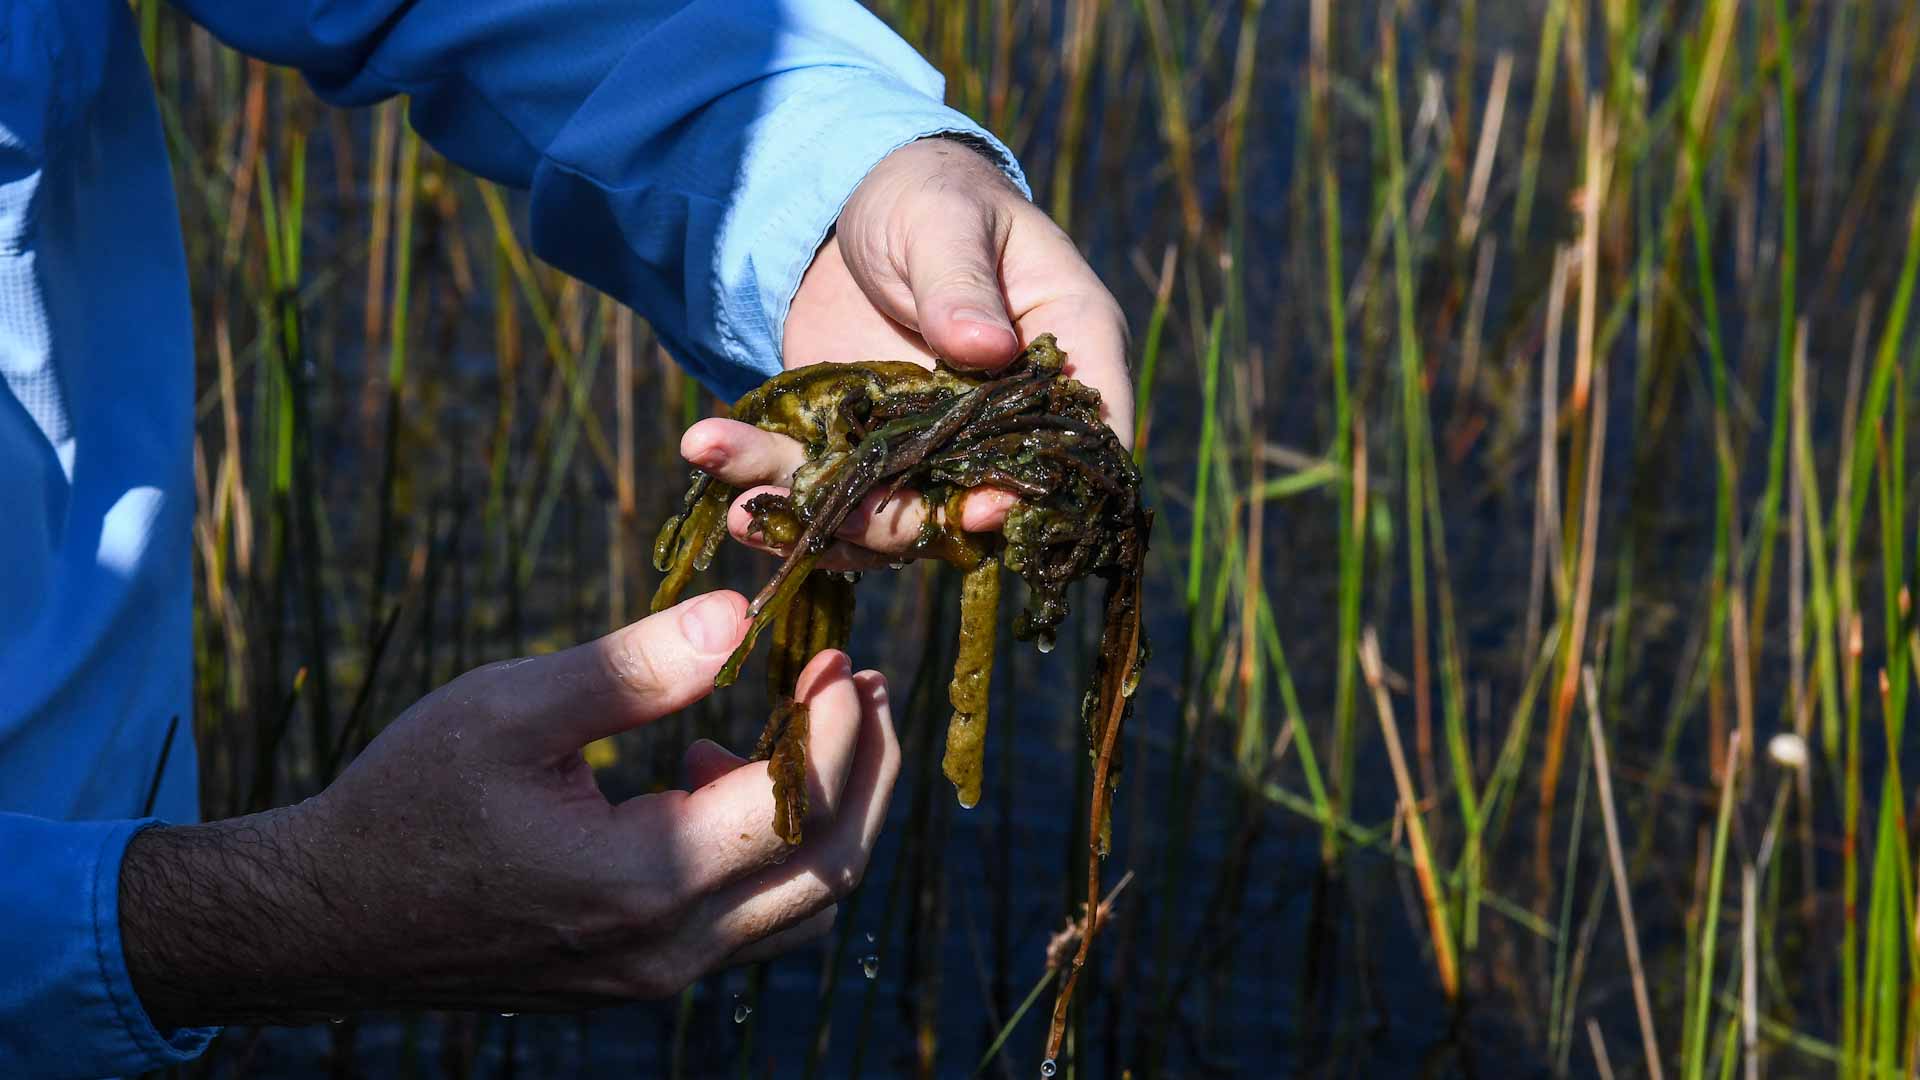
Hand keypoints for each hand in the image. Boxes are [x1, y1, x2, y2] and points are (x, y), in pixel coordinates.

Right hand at [118, 592, 899, 1028]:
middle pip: (831, 866)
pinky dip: (770, 850)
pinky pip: (750, 921)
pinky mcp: (639, 973)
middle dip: (868, 770)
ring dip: (830, 814)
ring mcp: (656, 974)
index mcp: (643, 879)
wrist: (325, 918)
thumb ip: (633, 668)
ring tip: (811, 720)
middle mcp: (667, 947)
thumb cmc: (405, 803)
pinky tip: (711, 772)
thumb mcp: (508, 711)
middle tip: (865, 685)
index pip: (800, 803)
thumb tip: (737, 615)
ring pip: (801, 905)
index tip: (836, 650)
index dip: (838, 724)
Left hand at [683, 136, 1131, 568]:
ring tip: (749, 507)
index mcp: (1066, 351)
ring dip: (830, 525)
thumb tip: (984, 349)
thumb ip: (960, 284)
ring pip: (900, 516)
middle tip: (850, 518)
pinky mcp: (867, 452)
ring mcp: (934, 447)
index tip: (988, 506)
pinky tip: (726, 496)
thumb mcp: (943, 221)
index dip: (1043, 485)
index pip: (1085, 435)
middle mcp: (1006, 419)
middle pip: (985, 501)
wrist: (853, 204)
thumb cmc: (928, 195)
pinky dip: (783, 501)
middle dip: (915, 522)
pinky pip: (833, 495)